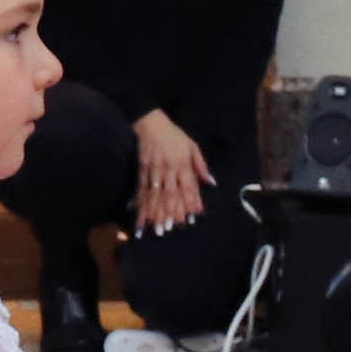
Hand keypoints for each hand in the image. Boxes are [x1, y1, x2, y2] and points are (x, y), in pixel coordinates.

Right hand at [129, 109, 209, 232]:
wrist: (150, 123)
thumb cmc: (175, 136)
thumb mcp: (192, 146)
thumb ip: (201, 166)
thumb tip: (211, 183)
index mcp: (182, 164)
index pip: (187, 186)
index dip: (190, 202)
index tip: (192, 218)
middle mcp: (167, 169)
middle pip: (169, 193)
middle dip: (170, 212)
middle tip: (170, 228)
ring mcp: (153, 171)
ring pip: (154, 194)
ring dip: (155, 212)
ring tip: (155, 228)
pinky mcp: (141, 171)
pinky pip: (141, 190)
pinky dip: (140, 204)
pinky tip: (139, 216)